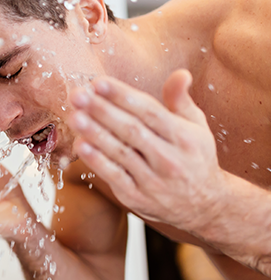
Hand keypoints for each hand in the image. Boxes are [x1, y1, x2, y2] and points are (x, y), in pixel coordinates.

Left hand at [68, 69, 228, 229]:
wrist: (205, 206)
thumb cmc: (195, 158)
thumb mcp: (196, 127)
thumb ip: (181, 100)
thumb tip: (180, 73)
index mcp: (184, 137)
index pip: (150, 111)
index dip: (122, 95)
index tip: (98, 82)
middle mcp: (169, 158)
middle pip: (131, 130)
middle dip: (102, 110)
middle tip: (78, 95)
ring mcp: (152, 180)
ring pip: (120, 152)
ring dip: (95, 133)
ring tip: (74, 116)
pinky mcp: (137, 197)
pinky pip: (114, 176)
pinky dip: (97, 161)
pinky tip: (80, 144)